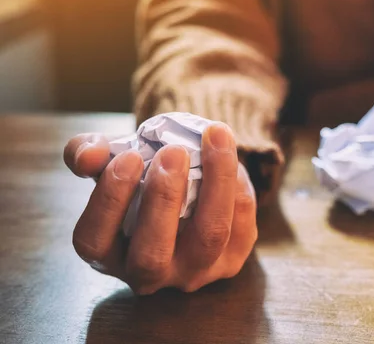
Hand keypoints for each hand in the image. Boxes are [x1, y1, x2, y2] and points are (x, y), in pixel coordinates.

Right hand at [63, 123, 256, 293]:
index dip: (110, 200)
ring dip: (214, 186)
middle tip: (173, 151)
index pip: (96, 241)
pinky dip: (238, 187)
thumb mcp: (111, 162)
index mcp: (109, 253)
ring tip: (213, 141)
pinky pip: (241, 226)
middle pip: (152, 254)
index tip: (128, 157)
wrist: (189, 190)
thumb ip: (89, 153)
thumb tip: (89, 155)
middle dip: (163, 199)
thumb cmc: (141, 177)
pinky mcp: (231, 260)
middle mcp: (149, 274)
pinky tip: (231, 158)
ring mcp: (194, 271)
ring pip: (209, 238)